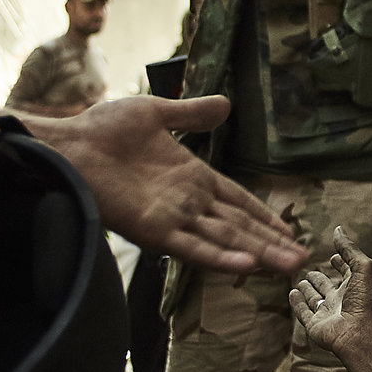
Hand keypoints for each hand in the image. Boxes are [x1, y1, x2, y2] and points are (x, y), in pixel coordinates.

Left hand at [40, 95, 308, 277]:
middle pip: (238, 226)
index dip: (263, 216)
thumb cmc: (102, 128)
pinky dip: (217, 256)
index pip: (236, 201)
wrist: (68, 143)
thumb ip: (191, 114)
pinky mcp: (152, 229)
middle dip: (270, 243)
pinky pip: (191, 245)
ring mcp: (172, 218)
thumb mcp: (156, 112)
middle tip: (303, 259)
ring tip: (288, 267)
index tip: (289, 230)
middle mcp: (186, 203)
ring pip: (224, 240)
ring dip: (256, 254)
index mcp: (191, 178)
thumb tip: (226, 104)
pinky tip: (244, 265)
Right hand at [286, 238, 371, 363]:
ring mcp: (327, 313)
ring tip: (300, 280)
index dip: (341, 262)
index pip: (346, 271)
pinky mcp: (314, 324)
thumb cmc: (366, 300)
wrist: (359, 334)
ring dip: (307, 290)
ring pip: (314, 299)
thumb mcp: (363, 267)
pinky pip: (303, 312)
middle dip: (319, 278)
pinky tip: (292, 293)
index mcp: (355, 285)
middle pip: (327, 286)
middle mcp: (341, 299)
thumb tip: (338, 229)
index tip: (335, 255)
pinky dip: (297, 303)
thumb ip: (349, 248)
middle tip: (311, 269)